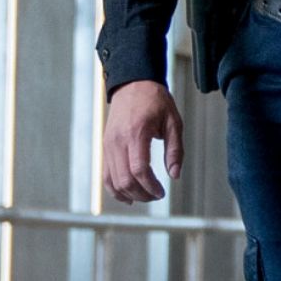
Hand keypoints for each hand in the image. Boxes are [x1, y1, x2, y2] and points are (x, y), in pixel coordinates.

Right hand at [102, 79, 179, 205]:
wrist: (133, 83)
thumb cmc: (155, 101)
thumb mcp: (173, 122)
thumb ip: (175, 150)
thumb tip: (175, 175)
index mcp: (136, 133)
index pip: (139, 169)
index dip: (150, 186)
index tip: (162, 192)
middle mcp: (118, 141)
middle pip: (124, 179)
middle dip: (141, 193)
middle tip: (156, 196)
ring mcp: (108, 144)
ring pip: (112, 180)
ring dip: (129, 193)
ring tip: (145, 196)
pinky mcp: (105, 146)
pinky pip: (105, 174)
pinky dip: (114, 188)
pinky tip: (127, 196)